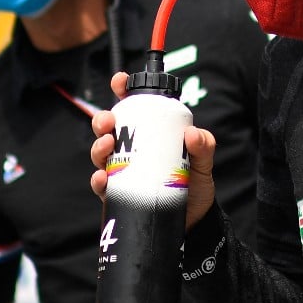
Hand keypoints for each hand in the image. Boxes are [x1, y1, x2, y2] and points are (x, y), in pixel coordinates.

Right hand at [90, 72, 217, 229]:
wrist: (194, 221)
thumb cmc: (195, 183)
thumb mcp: (203, 160)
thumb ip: (203, 145)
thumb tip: (192, 134)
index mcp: (149, 133)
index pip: (132, 107)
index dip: (122, 90)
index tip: (119, 81)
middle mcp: (131, 150)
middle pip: (108, 128)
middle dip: (102, 119)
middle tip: (108, 122)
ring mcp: (122, 172)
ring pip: (100, 154)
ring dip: (98, 146)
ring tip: (108, 144)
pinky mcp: (118, 195)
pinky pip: (101, 185)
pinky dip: (98, 180)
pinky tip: (103, 177)